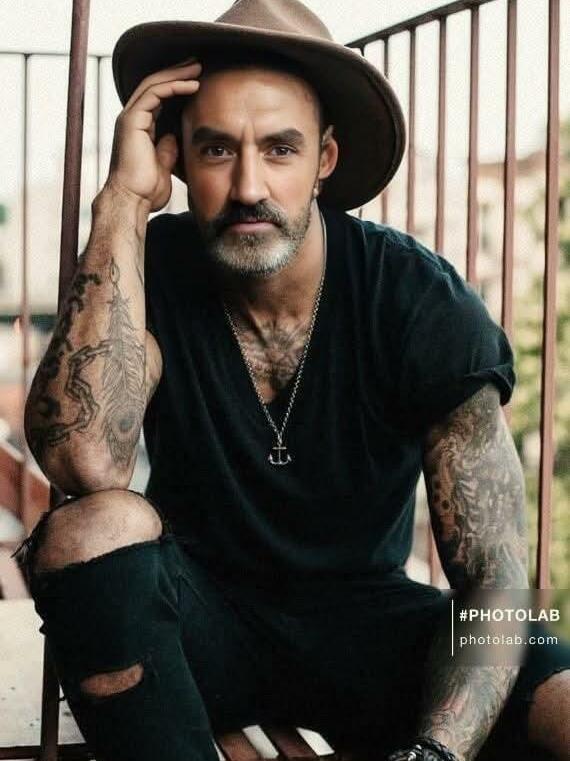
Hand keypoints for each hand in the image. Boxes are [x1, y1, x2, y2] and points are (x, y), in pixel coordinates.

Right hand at [106, 59, 201, 210]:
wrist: (132, 201)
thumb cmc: (146, 191)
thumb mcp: (164, 167)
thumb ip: (168, 150)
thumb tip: (175, 137)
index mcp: (139, 129)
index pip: (158, 98)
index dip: (177, 86)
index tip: (197, 81)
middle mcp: (132, 119)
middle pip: (155, 85)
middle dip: (177, 73)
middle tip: (198, 65)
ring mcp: (130, 118)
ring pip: (154, 84)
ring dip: (178, 74)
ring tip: (198, 68)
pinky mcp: (132, 120)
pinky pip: (154, 93)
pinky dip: (174, 86)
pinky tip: (192, 84)